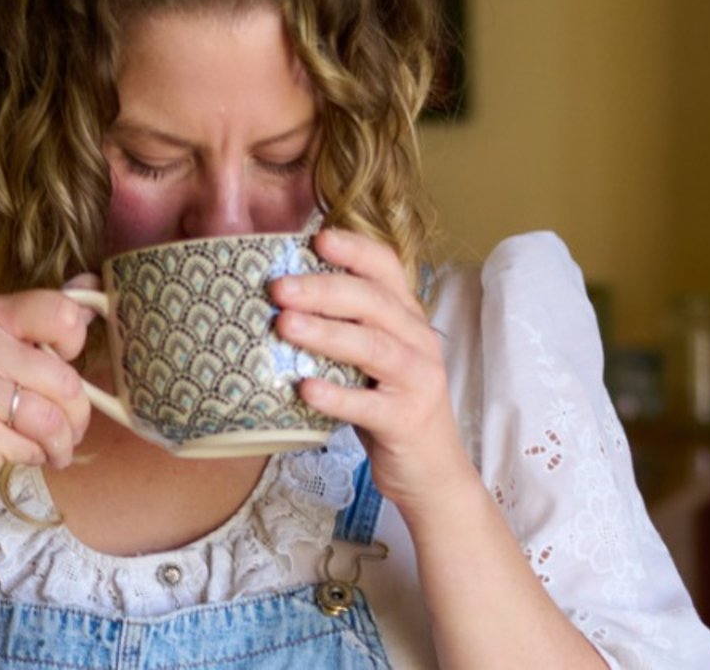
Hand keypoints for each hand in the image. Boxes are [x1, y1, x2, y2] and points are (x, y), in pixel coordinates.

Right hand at [0, 286, 95, 513]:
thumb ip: (43, 321)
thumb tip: (93, 282)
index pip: (60, 312)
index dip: (73, 341)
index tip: (63, 360)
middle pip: (64, 377)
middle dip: (76, 412)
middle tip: (65, 426)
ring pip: (54, 417)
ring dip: (62, 442)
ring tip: (50, 447)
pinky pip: (35, 446)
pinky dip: (37, 457)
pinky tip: (20, 454)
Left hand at [271, 228, 469, 507]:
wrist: (430, 471)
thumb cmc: (388, 405)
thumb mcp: (371, 358)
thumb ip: (343, 326)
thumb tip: (280, 298)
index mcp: (407, 318)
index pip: (387, 268)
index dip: (354, 250)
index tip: (315, 238)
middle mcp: (418, 341)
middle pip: (373, 302)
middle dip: (324, 290)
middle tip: (279, 287)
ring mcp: (417, 380)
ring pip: (373, 347)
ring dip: (326, 333)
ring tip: (285, 325)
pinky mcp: (406, 420)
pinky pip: (369, 405)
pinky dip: (337, 395)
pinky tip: (304, 389)